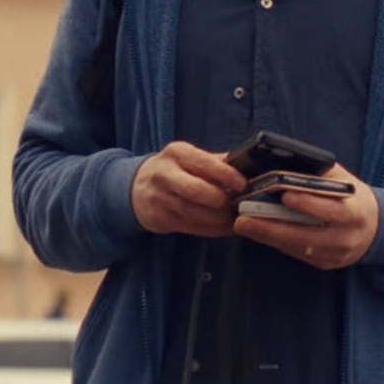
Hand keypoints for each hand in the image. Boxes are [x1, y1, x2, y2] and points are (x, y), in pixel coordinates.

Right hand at [131, 142, 246, 236]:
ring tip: (235, 218)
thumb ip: (216, 161)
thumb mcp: (189, 157)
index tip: (243, 184)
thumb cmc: (174, 170)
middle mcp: (164, 174)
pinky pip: (191, 227)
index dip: (226, 175)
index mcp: (176, 153)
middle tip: (238, 204)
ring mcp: (159, 198)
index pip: (203, 162)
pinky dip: (212, 230)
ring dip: (219, 219)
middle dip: (220, 200)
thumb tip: (247, 166)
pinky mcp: (159, 219)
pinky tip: (225, 227)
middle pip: (196, 190)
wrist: (137, 188)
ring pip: (194, 212)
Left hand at [233, 164, 377, 269]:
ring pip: (298, 248)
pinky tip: (259, 232)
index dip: (308, 203)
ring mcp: (337, 255)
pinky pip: (298, 254)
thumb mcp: (342, 180)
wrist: (375, 227)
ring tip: (244, 225)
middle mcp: (348, 237)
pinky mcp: (327, 264)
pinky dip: (278, 243)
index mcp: (356, 212)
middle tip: (244, 218)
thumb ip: (317, 176)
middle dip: (273, 226)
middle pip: (307, 235)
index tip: (283, 194)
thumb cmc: (351, 196)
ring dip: (269, 236)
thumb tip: (281, 166)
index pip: (331, 210)